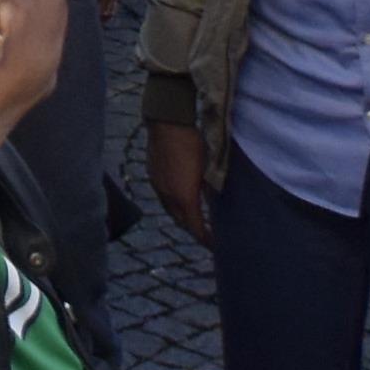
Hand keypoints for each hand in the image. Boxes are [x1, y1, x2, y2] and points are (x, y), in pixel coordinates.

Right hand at [147, 119, 211, 242]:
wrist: (167, 123)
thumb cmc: (191, 143)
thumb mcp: (208, 167)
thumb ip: (210, 189)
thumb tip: (215, 202)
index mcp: (185, 197)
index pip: (196, 228)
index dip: (206, 239)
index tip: (216, 245)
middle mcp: (169, 197)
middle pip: (181, 222)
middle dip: (194, 230)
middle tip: (206, 233)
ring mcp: (158, 187)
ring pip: (171, 210)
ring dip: (182, 217)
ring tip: (194, 217)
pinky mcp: (153, 177)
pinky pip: (163, 198)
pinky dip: (174, 203)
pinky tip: (180, 196)